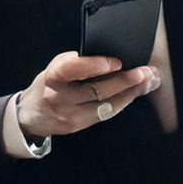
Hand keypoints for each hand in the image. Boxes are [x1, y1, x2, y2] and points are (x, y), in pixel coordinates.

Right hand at [17, 51, 161, 137]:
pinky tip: (136, 92)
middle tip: (146, 72)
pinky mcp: (79, 125)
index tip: (116, 62)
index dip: (94, 65)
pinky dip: (123, 101)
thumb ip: (77, 63)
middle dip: (125, 80)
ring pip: (107, 104)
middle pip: (97, 90)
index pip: (72, 70)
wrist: (32, 114)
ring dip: (132, 92)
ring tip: (150, 81)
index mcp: (52, 77)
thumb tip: (110, 58)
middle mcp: (60, 97)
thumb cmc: (48, 84)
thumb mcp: (55, 68)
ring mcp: (71, 115)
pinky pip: (106, 113)